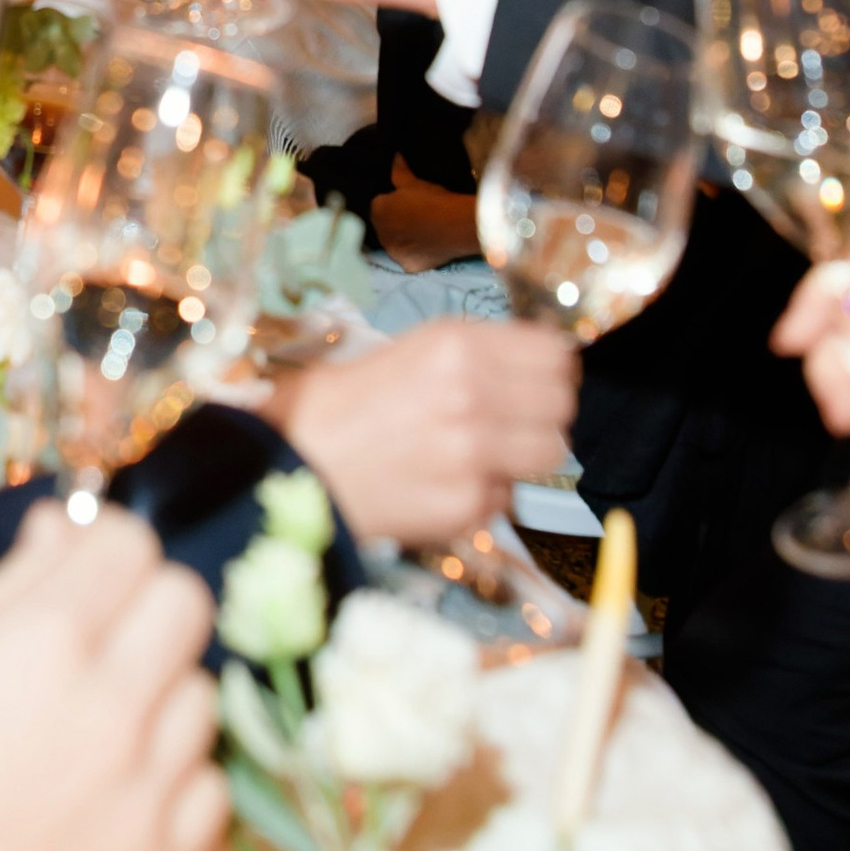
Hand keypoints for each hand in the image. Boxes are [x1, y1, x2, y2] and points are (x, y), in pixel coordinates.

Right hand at [0, 502, 222, 850]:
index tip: (72, 572)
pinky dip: (169, 781)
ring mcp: (148, 797)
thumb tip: (65, 531)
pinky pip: (208, 789)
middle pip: (186, 601)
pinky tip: (109, 796)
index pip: (132, 541)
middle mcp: (115, 708)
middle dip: (138, 603)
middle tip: (85, 643)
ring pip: (202, 695)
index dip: (99, 546)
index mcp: (43, 643)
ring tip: (87, 731)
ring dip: (155, 693)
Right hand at [279, 319, 576, 543]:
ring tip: (483, 454)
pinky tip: (445, 484)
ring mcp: (475, 453)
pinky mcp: (468, 505)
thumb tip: (529, 363)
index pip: (554, 353)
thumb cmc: (334, 408)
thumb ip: (469, 355)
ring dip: (523, 454)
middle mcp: (473, 393)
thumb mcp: (404, 352)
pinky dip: (485, 494)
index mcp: (455, 345)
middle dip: (542, 411)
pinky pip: (506, 497)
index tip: (539, 378)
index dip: (550, 368)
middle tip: (514, 419)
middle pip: (562, 402)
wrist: (287, 469)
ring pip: (549, 452)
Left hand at [368, 151, 481, 272]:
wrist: (455, 226)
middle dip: (394, 223)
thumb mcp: (416, 183)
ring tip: (422, 234)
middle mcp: (380, 233)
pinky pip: (406, 259)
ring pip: (393, 245)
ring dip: (402, 240)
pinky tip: (426, 249)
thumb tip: (394, 156)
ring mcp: (392, 252)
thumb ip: (400, 172)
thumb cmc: (435, 200)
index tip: (407, 205)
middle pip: (384, 227)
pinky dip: (414, 255)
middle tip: (416, 219)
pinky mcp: (407, 265)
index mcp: (378, 210)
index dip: (393, 205)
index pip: (379, 207)